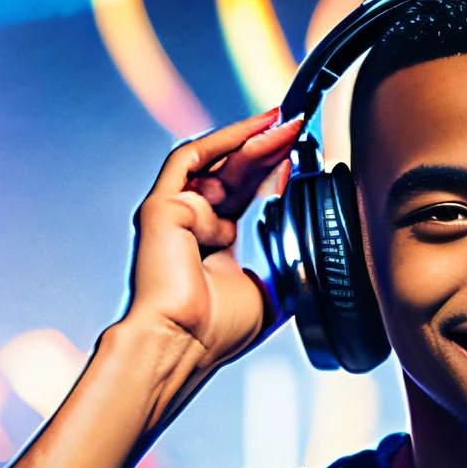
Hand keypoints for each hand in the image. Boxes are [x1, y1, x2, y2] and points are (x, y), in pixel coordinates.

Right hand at [125, 110, 301, 372]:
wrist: (182, 344)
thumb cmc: (216, 332)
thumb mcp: (269, 292)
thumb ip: (284, 259)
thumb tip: (305, 229)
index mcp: (215, 245)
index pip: (247, 196)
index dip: (275, 174)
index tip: (304, 156)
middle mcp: (193, 224)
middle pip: (235, 174)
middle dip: (270, 149)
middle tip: (300, 128)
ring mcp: (175, 213)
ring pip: (218, 163)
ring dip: (254, 140)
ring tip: (287, 123)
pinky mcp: (161, 206)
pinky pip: (190, 158)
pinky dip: (223, 140)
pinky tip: (255, 127)